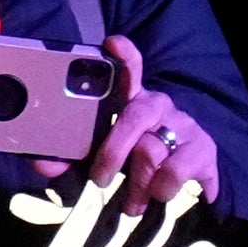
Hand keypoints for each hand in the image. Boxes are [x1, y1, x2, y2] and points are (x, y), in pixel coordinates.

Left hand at [75, 38, 218, 230]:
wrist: (184, 186)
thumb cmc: (134, 164)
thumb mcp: (100, 160)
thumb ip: (71, 159)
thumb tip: (44, 163)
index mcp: (129, 101)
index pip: (129, 69)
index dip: (124, 56)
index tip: (113, 43)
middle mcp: (158, 105)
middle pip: (136, 115)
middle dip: (114, 151)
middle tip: (99, 179)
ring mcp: (184, 125)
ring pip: (154, 150)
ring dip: (138, 183)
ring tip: (131, 202)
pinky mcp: (204, 148)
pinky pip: (176, 170)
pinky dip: (162, 189)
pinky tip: (160, 195)